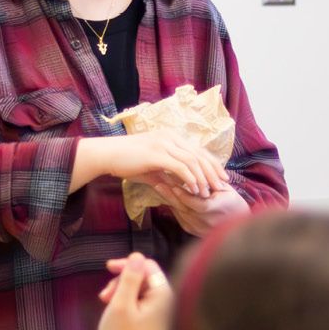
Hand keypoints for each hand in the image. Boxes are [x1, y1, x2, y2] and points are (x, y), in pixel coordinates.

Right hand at [82, 253, 171, 329]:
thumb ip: (130, 277)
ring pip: (140, 290)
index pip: (149, 267)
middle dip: (122, 281)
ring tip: (105, 302)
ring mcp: (161, 314)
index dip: (128, 264)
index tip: (107, 268)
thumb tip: (137, 255)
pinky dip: (125, 302)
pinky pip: (140, 302)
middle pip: (144, 278)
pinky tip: (113, 309)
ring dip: (120, 291)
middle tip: (104, 294)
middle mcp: (167, 304)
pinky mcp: (153, 322)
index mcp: (164, 297)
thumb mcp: (121, 303)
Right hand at [103, 132, 229, 197]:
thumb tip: (179, 187)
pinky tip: (194, 190)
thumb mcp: (151, 168)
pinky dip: (190, 179)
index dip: (212, 164)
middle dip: (213, 172)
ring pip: (193, 161)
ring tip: (207, 192)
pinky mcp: (158, 153)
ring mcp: (164, 144)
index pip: (198, 150)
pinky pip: (181, 167)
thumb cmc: (126, 161)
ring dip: (202, 178)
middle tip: (222, 186)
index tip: (220, 178)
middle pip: (200, 154)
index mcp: (171, 137)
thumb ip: (166, 175)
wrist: (107, 154)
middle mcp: (171, 137)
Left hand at [154, 182, 248, 236]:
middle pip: (184, 208)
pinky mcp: (192, 231)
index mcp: (217, 209)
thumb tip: (195, 171)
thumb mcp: (226, 190)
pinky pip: (180, 218)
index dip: (184, 195)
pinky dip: (173, 206)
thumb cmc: (233, 201)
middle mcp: (206, 222)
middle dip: (170, 195)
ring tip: (159, 186)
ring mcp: (198, 229)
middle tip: (158, 183)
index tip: (172, 183)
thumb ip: (211, 182)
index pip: (197, 203)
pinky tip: (166, 196)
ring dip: (169, 199)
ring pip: (179, 213)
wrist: (239, 223)